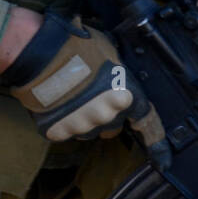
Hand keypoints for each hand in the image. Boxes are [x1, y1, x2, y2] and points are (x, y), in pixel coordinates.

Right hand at [0, 12, 151, 141]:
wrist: (38, 52)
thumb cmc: (73, 45)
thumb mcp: (108, 51)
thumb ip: (119, 73)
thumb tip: (121, 78)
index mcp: (124, 96)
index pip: (147, 123)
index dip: (154, 138)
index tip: (160, 153)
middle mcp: (106, 115)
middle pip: (113, 126)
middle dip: (106, 114)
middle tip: (92, 95)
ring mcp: (81, 125)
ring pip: (89, 131)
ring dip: (84, 119)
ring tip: (71, 96)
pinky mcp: (59, 131)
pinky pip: (66, 132)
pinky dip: (63, 122)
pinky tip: (57, 104)